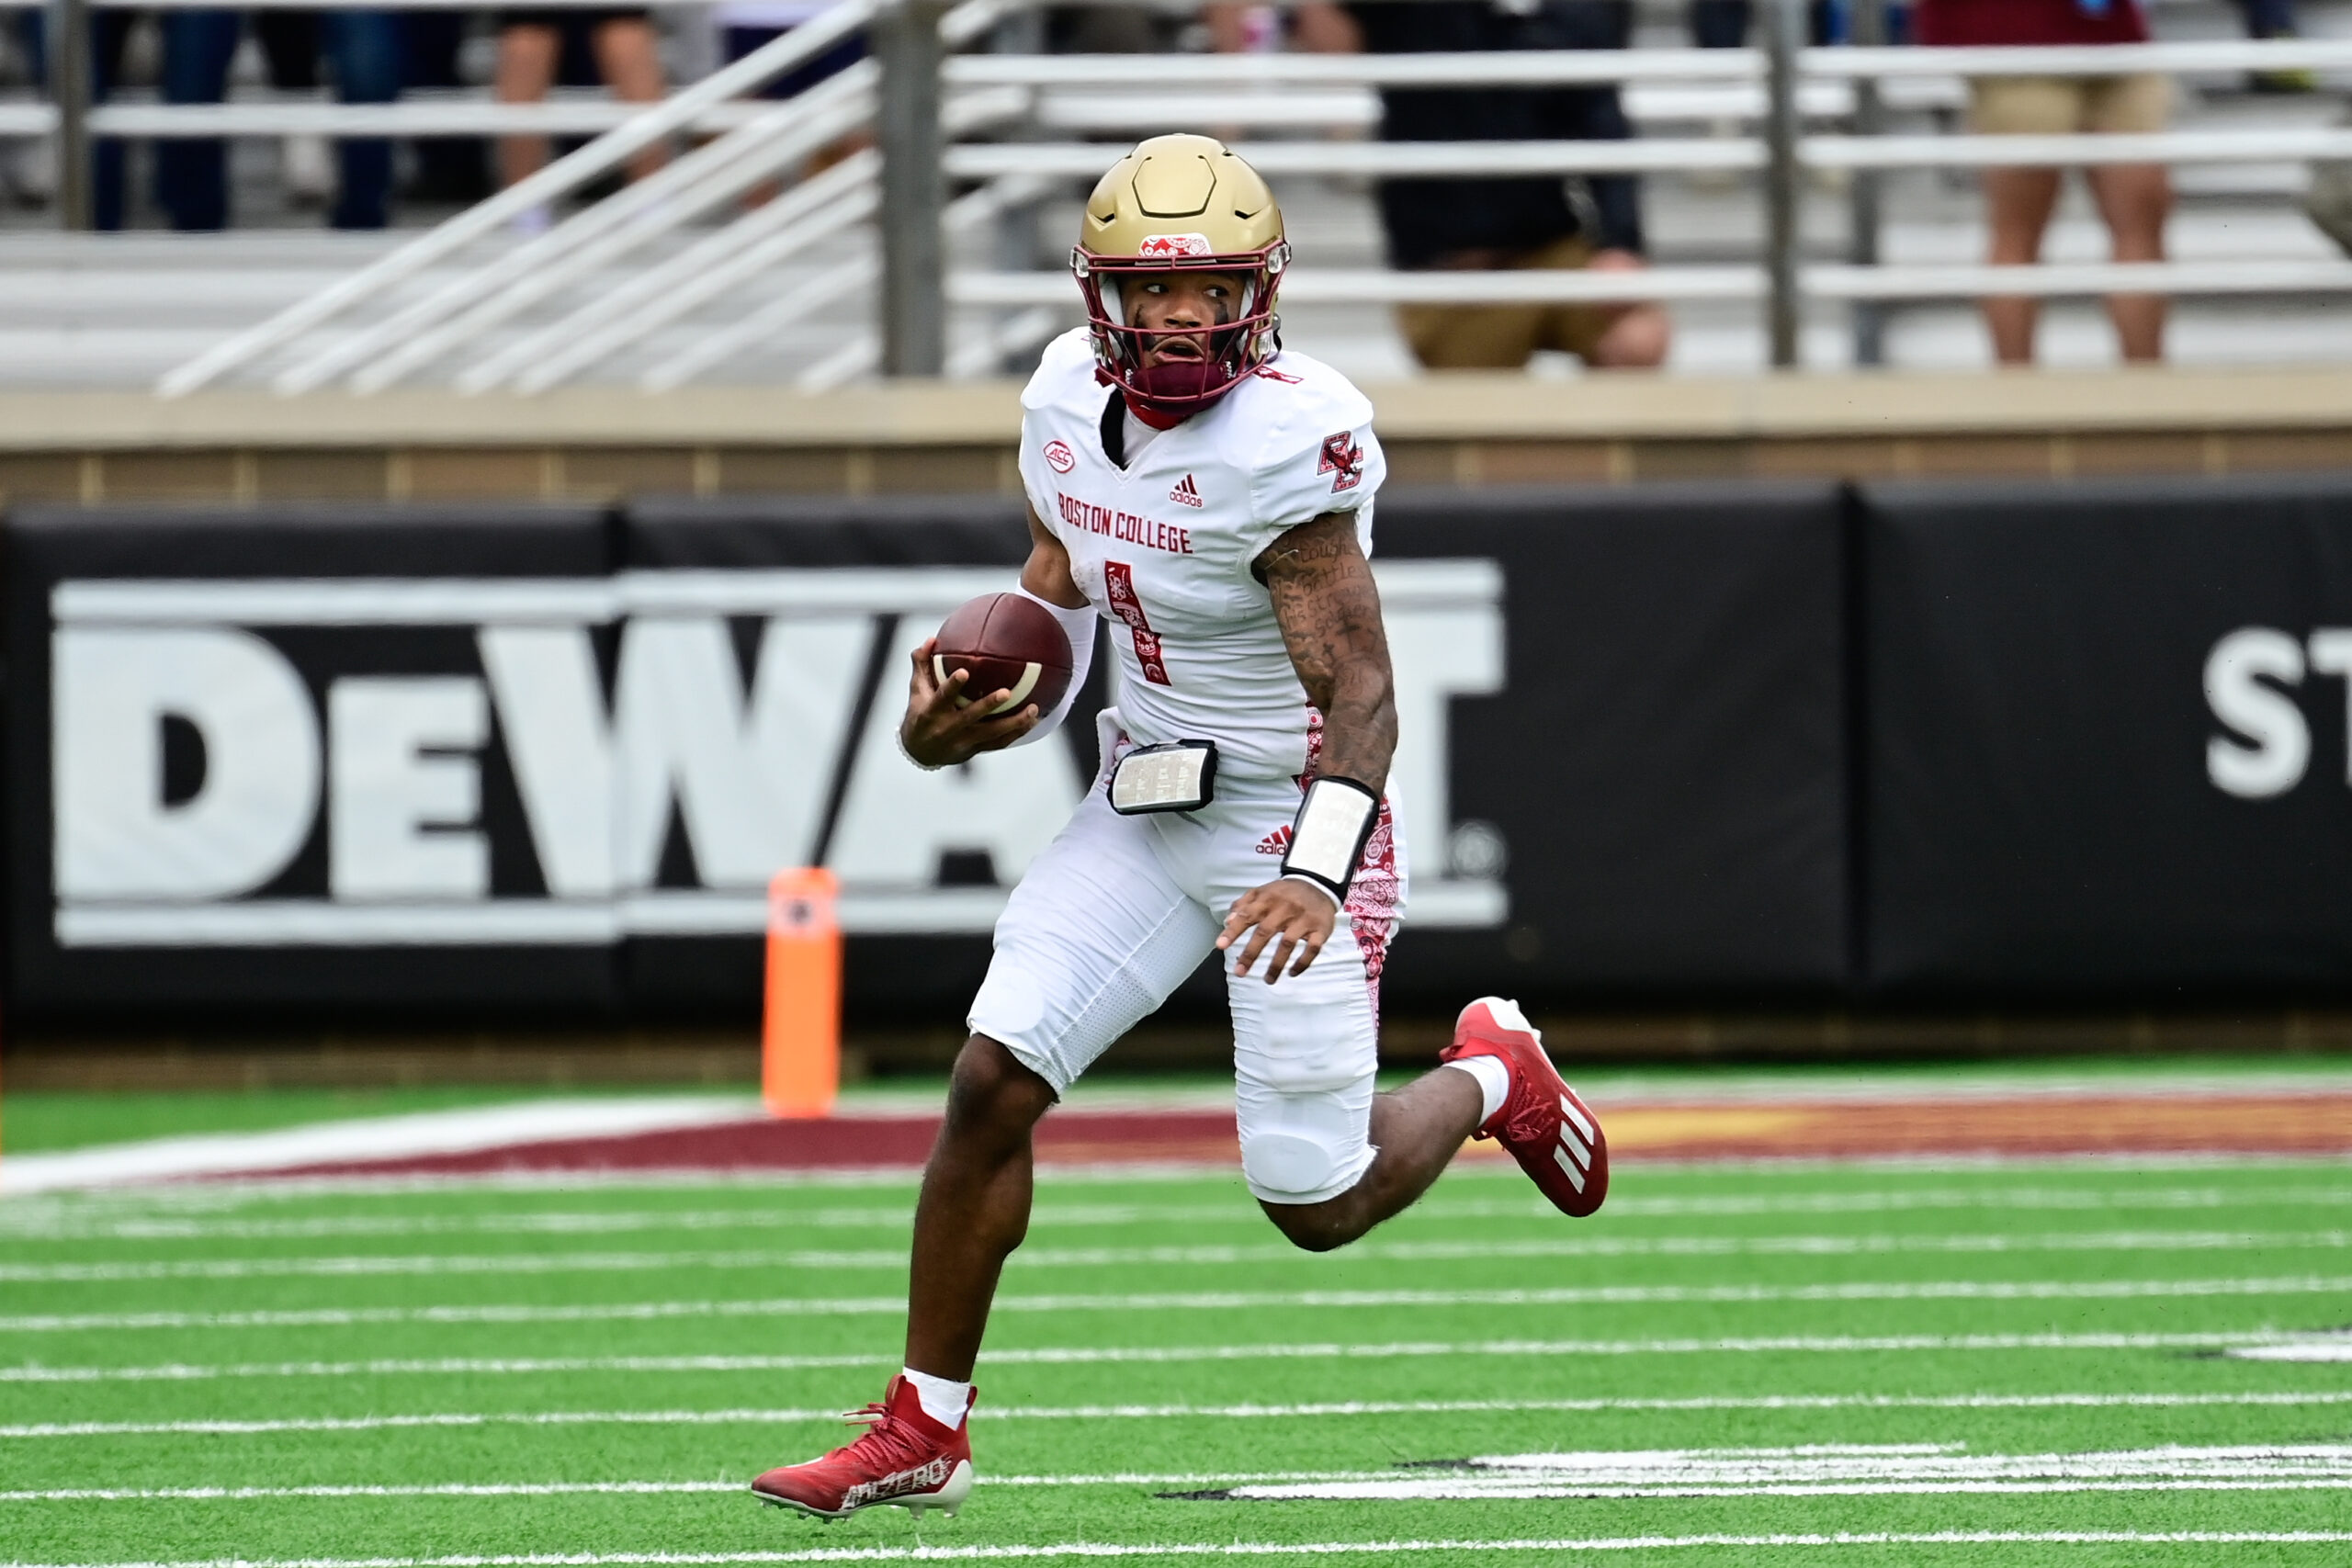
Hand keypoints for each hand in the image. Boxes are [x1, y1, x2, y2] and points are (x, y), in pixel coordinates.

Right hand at [900, 637, 1038, 767]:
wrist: (920, 752)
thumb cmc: (920, 713)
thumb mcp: (916, 689)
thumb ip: (922, 663)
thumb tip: (931, 638)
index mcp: (931, 712)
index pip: (942, 697)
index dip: (952, 686)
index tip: (963, 672)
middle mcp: (948, 728)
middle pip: (971, 717)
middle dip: (989, 705)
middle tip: (1007, 692)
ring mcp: (963, 741)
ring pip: (991, 734)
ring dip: (1014, 723)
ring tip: (1033, 709)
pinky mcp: (975, 750)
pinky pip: (999, 743)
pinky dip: (1017, 733)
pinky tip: (1033, 721)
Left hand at [1218, 877, 1338, 984]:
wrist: (1318, 884)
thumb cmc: (1284, 893)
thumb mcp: (1262, 892)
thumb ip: (1243, 905)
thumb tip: (1227, 921)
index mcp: (1267, 899)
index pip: (1247, 915)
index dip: (1233, 931)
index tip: (1220, 946)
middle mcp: (1285, 909)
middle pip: (1265, 932)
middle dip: (1250, 953)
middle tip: (1239, 971)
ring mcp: (1303, 919)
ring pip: (1288, 943)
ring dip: (1276, 964)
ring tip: (1268, 980)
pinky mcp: (1320, 930)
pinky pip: (1312, 949)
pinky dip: (1302, 963)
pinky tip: (1292, 973)